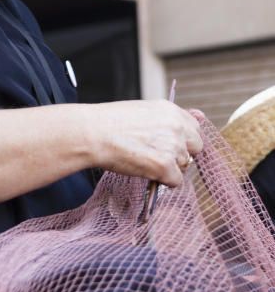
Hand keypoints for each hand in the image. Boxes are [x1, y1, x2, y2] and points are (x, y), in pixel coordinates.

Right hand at [85, 99, 202, 187]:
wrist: (93, 133)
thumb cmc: (110, 122)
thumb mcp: (142, 111)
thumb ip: (167, 118)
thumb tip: (198, 117)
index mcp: (170, 110)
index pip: (195, 127)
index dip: (183, 138)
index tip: (169, 143)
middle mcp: (176, 126)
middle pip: (196, 147)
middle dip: (181, 154)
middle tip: (158, 155)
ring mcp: (172, 146)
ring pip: (185, 165)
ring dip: (169, 168)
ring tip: (144, 161)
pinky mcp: (165, 166)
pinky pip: (175, 182)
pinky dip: (163, 181)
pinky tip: (146, 171)